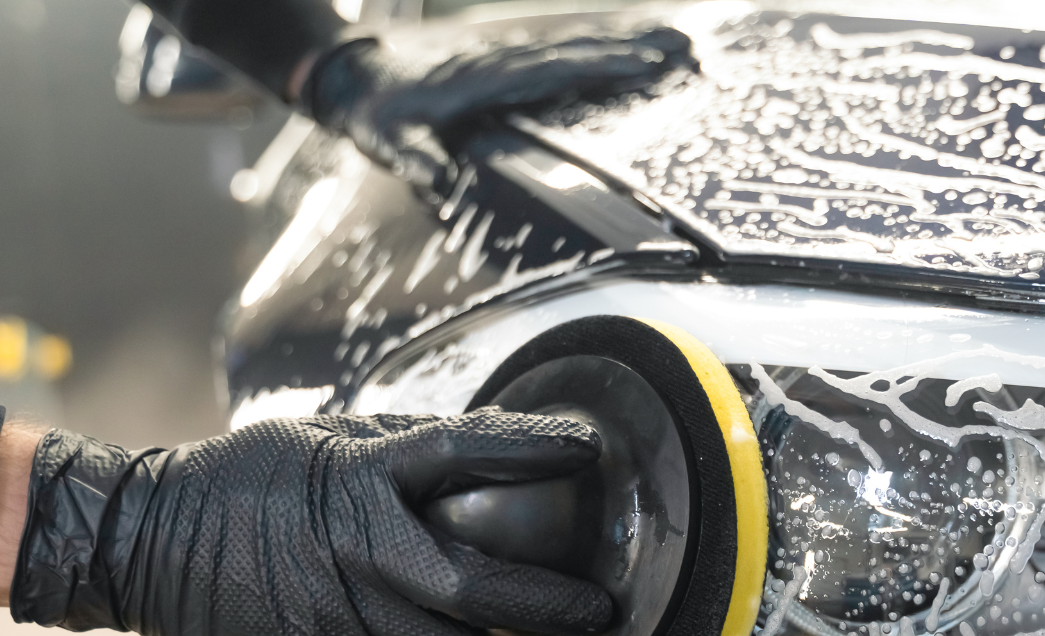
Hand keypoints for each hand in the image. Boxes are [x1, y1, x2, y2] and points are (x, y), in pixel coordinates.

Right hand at [12, 410, 612, 635]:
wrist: (145, 544)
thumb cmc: (243, 482)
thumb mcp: (321, 439)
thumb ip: (400, 446)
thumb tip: (484, 440)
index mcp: (359, 474)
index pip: (462, 450)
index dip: (530, 448)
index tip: (586, 446)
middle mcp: (358, 546)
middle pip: (475, 585)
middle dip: (549, 604)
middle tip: (598, 611)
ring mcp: (339, 611)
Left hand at [305, 27, 694, 193]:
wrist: (353, 72)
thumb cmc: (376, 111)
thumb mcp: (391, 140)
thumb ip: (418, 162)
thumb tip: (441, 187)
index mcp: (489, 77)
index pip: (557, 67)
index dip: (602, 66)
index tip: (648, 67)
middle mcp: (508, 57)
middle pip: (583, 47)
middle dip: (637, 47)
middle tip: (690, 49)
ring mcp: (512, 52)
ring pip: (581, 42)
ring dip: (631, 40)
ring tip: (681, 39)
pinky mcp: (513, 55)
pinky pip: (567, 45)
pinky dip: (605, 42)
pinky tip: (635, 42)